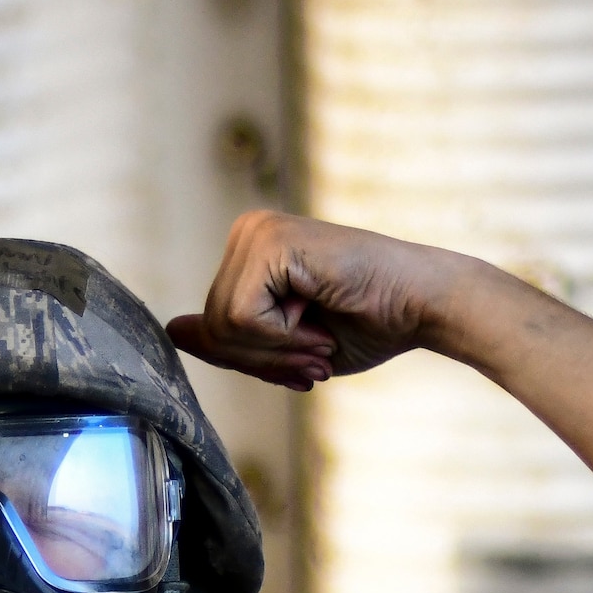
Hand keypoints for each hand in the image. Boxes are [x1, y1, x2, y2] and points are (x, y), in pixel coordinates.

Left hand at [167, 210, 470, 390]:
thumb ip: (228, 339)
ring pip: (225, 325)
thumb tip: (170, 331)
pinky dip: (283, 335)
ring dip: (278, 350)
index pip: (213, 330)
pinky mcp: (271, 241)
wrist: (422, 307)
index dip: (257, 360)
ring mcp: (257, 231)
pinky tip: (319, 313)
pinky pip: (243, 317)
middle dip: (265, 358)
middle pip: (213, 328)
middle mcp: (247, 232)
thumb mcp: (284, 347)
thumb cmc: (367, 325)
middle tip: (317, 349)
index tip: (307, 355)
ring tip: (321, 333)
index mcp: (248, 253)